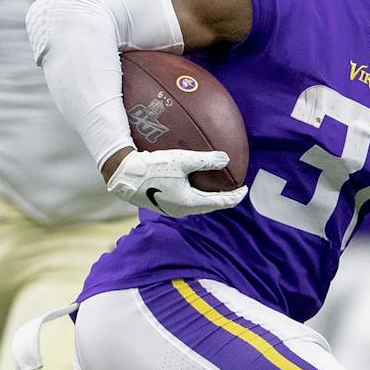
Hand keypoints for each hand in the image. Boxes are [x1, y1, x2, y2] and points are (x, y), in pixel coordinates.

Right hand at [106, 148, 245, 217]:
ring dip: (209, 197)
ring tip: (217, 187)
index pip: (220, 202)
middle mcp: (181, 210)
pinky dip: (197, 195)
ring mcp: (171, 209)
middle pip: (209, 206)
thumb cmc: (153, 168)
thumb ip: (206, 160)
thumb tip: (226, 158)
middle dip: (223, 198)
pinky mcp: (163, 205)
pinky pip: (187, 202)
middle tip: (234, 189)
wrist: (124, 176)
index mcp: (189, 203)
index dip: (235, 196)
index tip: (245, 189)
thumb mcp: (182, 160)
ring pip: (197, 205)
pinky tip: (195, 185)